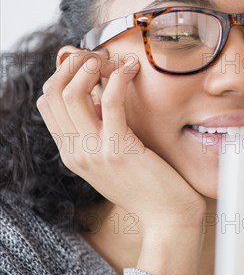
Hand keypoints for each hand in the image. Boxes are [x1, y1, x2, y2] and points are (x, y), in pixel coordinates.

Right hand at [36, 49, 205, 233]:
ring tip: (114, 60)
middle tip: (101, 57)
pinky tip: (132, 69)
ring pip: (71, 93)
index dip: (65, 75)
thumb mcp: (113, 158)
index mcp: (71, 153)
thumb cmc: (147, 185)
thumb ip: (100, 132)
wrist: (166, 218)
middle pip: (52, 93)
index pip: (47, 103)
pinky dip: (119, 78)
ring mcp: (93, 151)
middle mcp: (75, 152)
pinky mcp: (119, 149)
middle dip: (73, 65)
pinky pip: (111, 101)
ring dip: (91, 67)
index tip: (91, 64)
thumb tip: (102, 97)